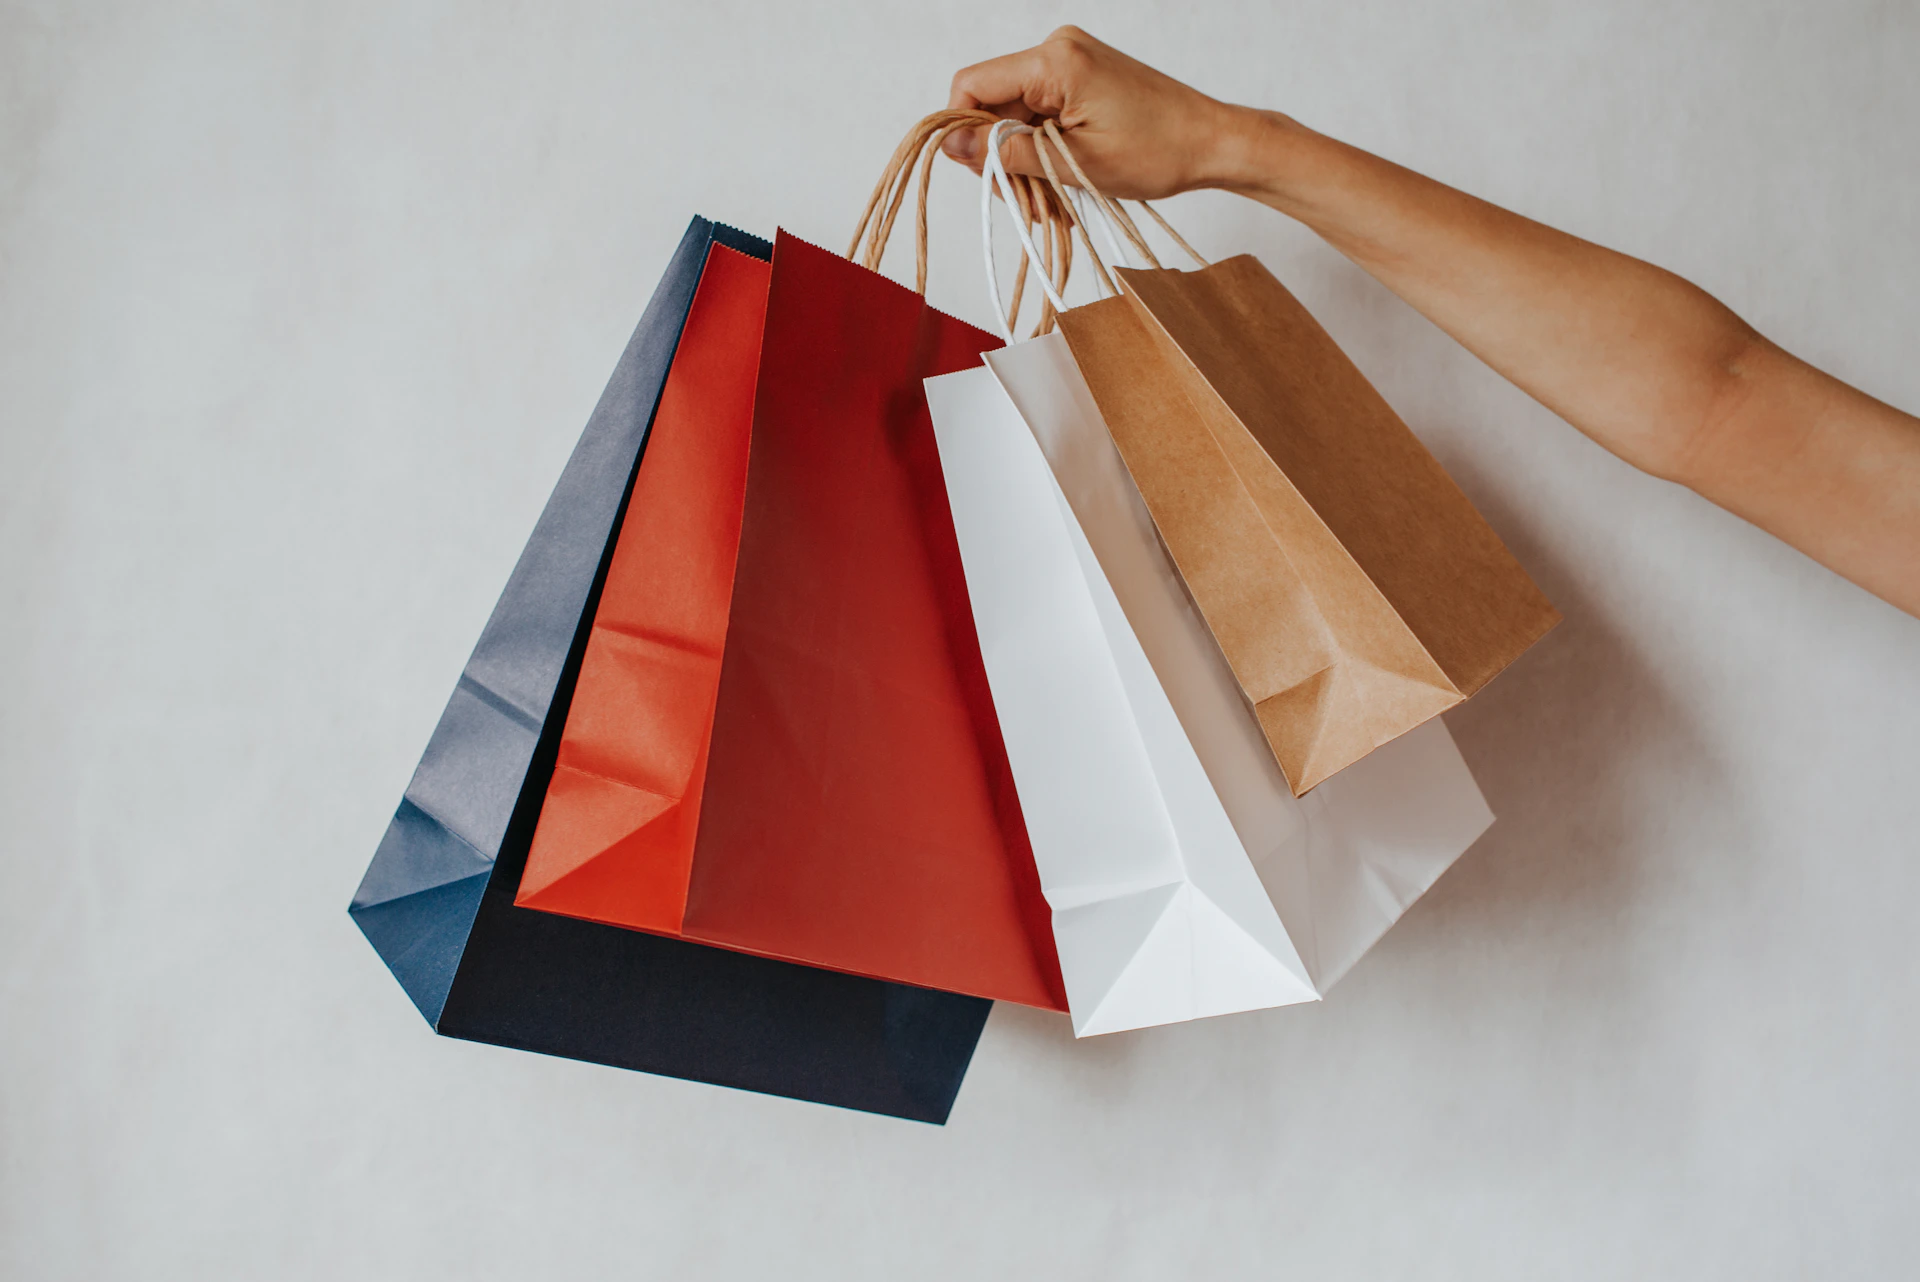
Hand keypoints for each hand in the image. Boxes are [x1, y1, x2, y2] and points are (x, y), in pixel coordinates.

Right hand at [942, 26, 1263, 200]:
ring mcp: (1072, 62)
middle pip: (994, 104)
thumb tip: (952, 144)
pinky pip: (1043, 115)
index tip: (980, 172)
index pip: (972, 84)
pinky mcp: (1083, 77)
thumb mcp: (1072, 164)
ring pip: (1018, 117)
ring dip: (1026, 164)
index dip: (963, 129)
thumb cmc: (1158, 152)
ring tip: (1053, 206)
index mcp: (1055, 61)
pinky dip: (1045, 153)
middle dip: (1002, 158)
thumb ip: (1007, 152)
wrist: (1212, 142)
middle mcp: (1058, 50)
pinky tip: (1062, 187)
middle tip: (1027, 204)